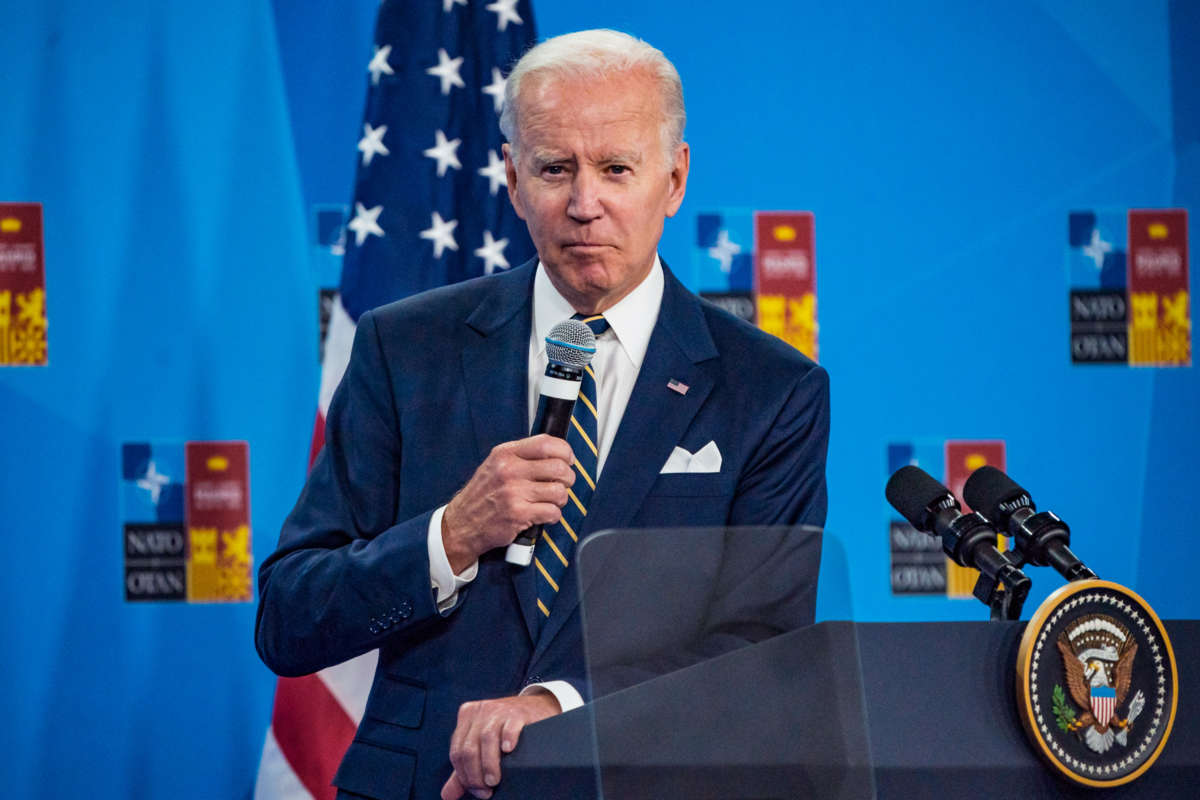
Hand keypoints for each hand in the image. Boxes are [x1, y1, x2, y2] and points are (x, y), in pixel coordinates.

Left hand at [440, 692, 560, 798]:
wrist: (535, 707)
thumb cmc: (505, 729)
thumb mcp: (481, 744)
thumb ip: (463, 769)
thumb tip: (447, 796)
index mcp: (466, 717)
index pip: (456, 752)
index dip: (464, 777)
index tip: (478, 791)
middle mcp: (479, 711)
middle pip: (469, 748)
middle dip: (475, 775)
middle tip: (487, 790)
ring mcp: (498, 710)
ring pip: (486, 739)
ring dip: (489, 765)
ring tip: (494, 781)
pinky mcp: (517, 713)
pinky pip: (509, 727)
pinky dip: (507, 739)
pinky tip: (509, 751)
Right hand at [442, 434, 574, 572]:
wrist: (462, 523)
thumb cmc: (482, 495)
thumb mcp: (495, 465)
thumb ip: (522, 457)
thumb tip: (556, 454)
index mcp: (505, 454)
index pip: (546, 443)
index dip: (565, 451)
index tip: (567, 460)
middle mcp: (509, 470)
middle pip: (558, 468)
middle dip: (567, 478)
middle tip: (562, 484)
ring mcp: (514, 492)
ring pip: (559, 492)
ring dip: (560, 499)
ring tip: (550, 501)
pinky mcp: (518, 514)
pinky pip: (553, 512)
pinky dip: (553, 516)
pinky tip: (542, 515)